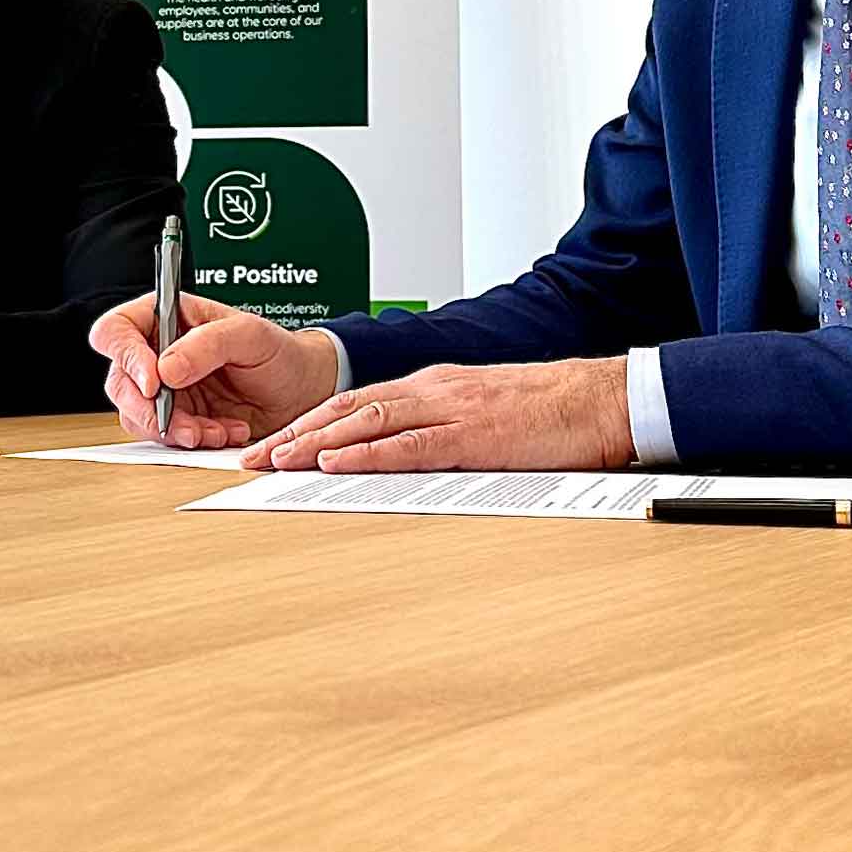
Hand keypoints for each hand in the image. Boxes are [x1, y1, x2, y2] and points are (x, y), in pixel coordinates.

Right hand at [90, 293, 339, 448]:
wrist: (302, 392)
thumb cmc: (279, 352)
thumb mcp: (250, 335)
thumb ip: (207, 344)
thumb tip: (166, 368)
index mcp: (166, 317)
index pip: (117, 330)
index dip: (125, 356)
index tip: (154, 382)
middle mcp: (157, 352)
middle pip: (120, 381)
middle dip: (150, 408)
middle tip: (186, 423)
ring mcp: (164, 389)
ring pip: (138, 415)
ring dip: (175, 430)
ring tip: (215, 430)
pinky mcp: (177, 419)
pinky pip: (165, 437)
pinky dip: (193, 441)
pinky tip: (224, 432)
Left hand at [241, 358, 635, 473]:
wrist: (600, 398)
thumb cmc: (549, 411)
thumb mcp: (482, 414)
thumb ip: (440, 429)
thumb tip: (401, 456)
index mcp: (431, 387)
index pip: (354, 403)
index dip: (307, 424)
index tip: (271, 446)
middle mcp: (431, 391)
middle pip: (347, 409)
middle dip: (294, 434)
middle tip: (251, 459)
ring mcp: (450, 410)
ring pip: (367, 422)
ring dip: (317, 443)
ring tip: (277, 461)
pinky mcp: (474, 435)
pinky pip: (411, 445)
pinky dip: (368, 454)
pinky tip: (338, 463)